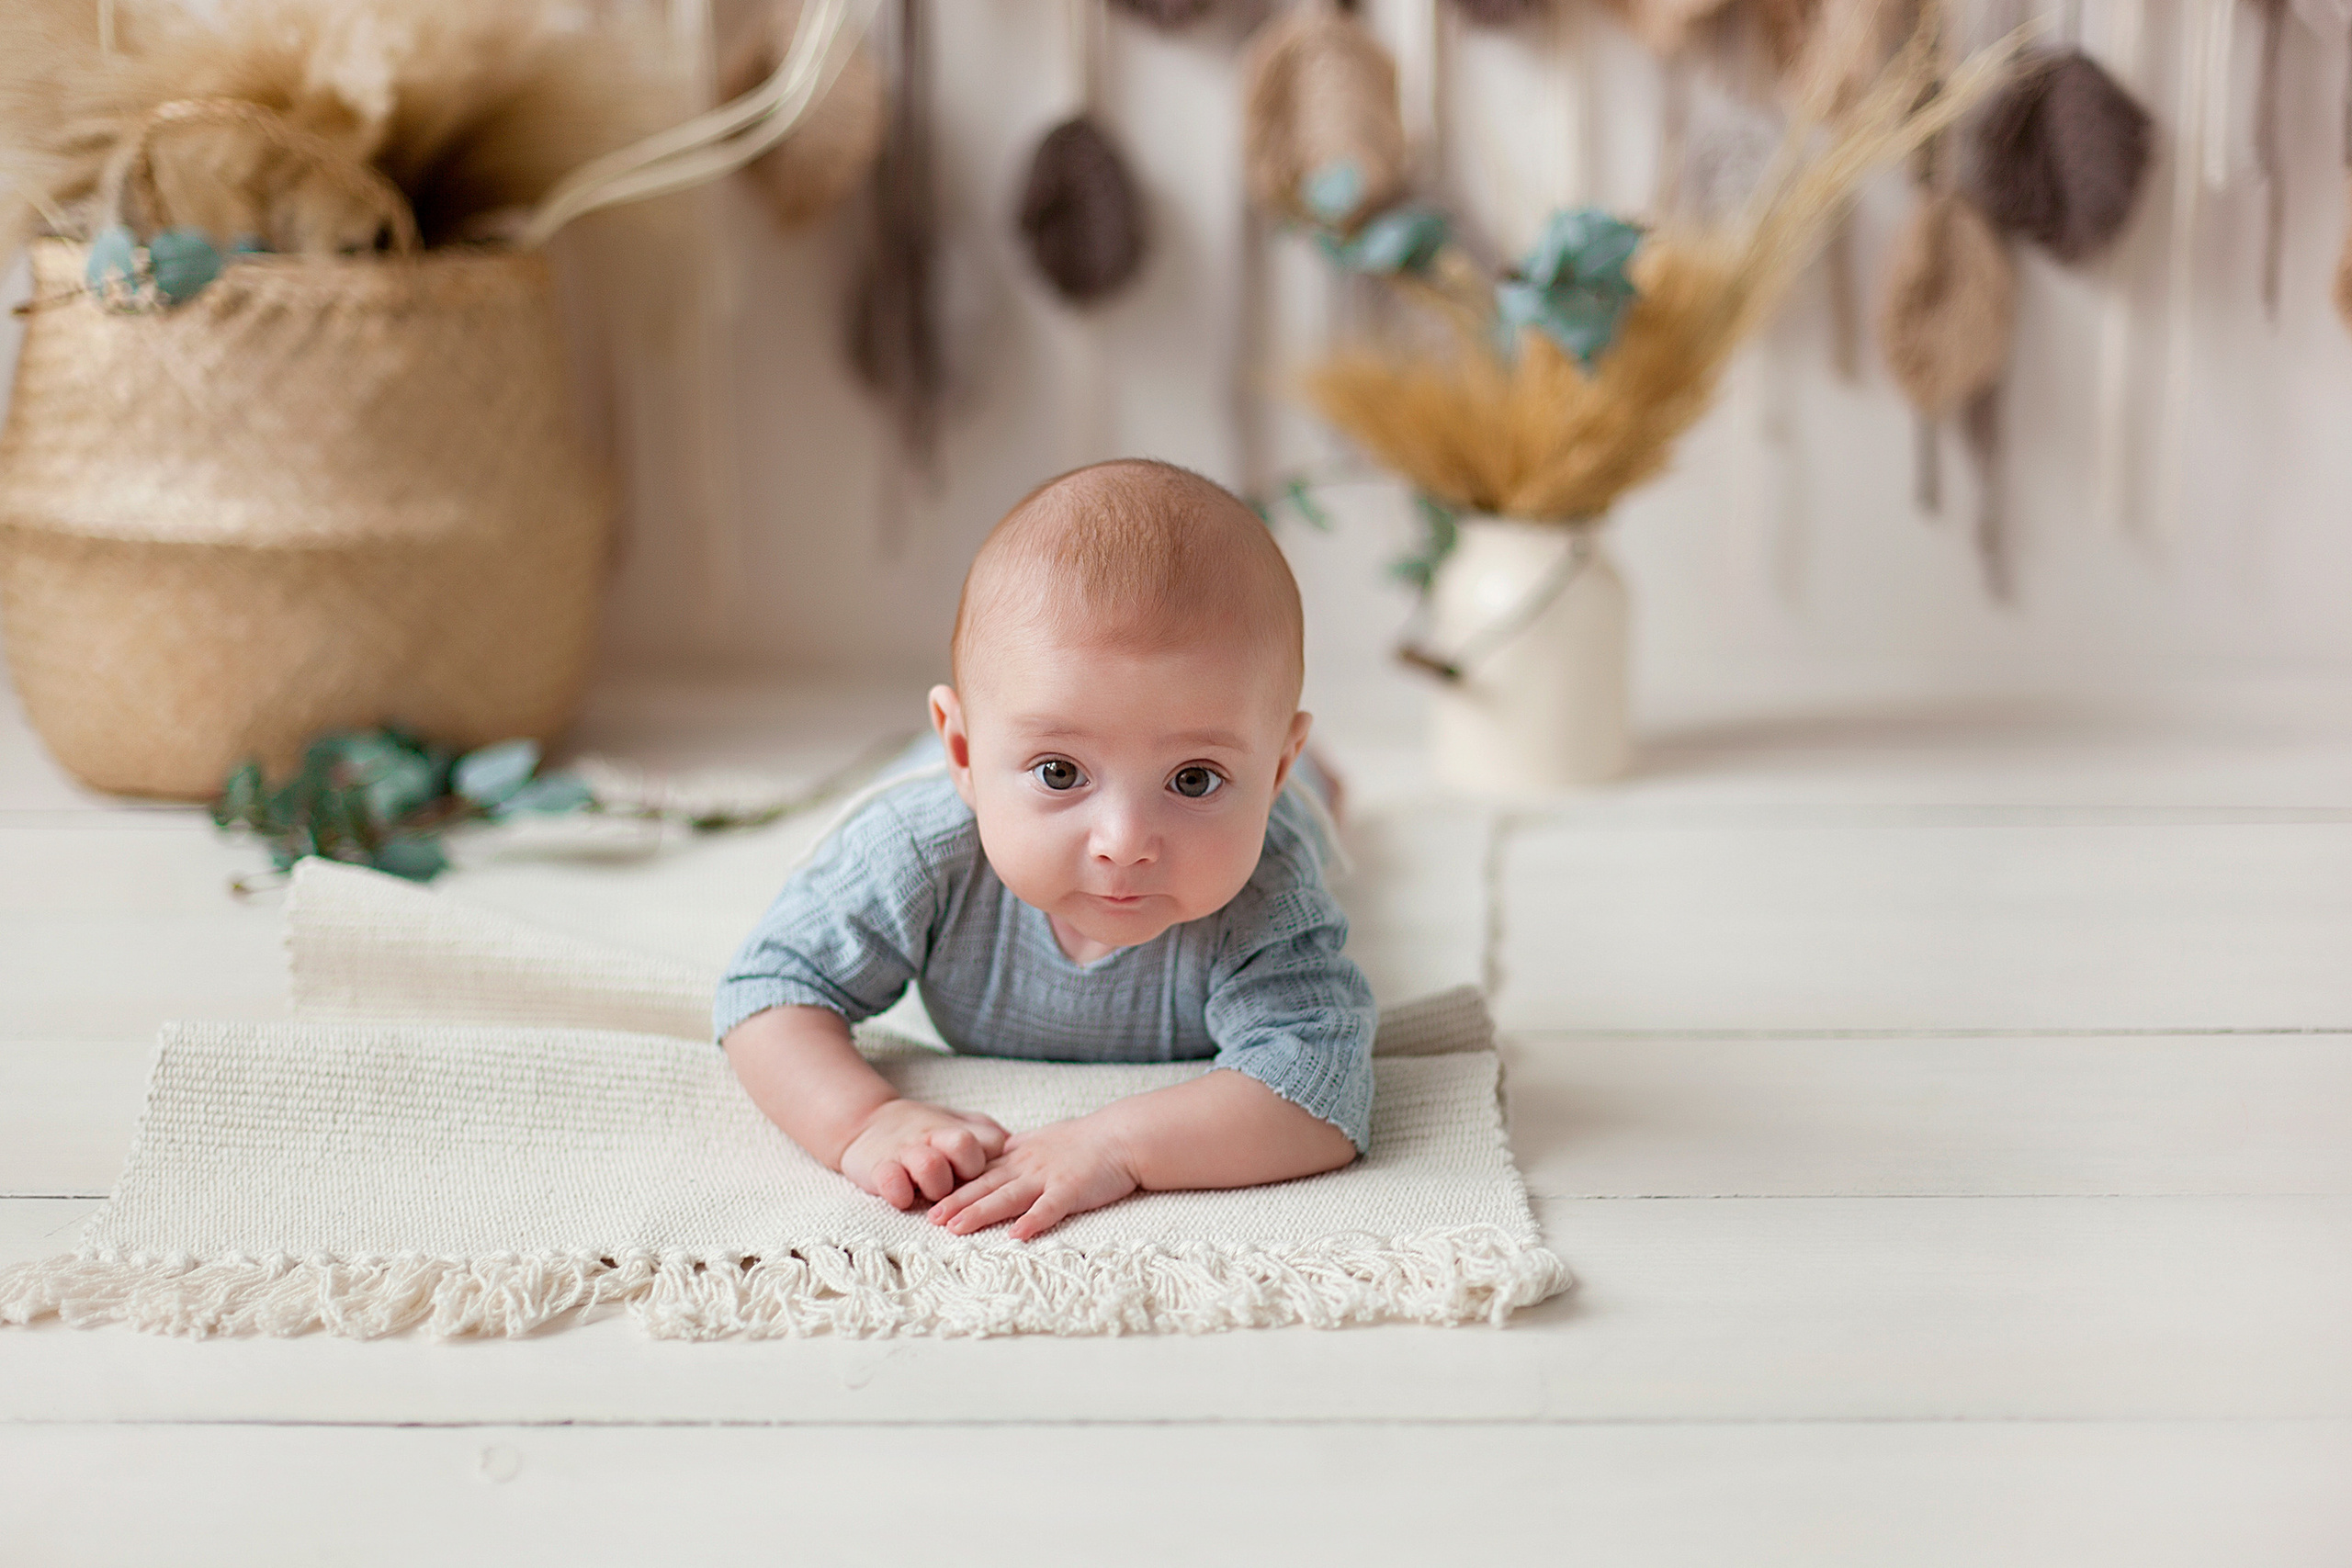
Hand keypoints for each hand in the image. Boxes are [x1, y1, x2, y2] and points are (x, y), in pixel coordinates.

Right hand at [837, 1099, 1008, 1210]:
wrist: (869, 1123)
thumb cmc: (927, 1132)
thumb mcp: (959, 1124)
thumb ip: (987, 1134)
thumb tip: (1022, 1144)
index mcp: (958, 1131)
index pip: (992, 1142)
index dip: (993, 1160)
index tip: (988, 1173)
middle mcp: (934, 1138)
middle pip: (964, 1146)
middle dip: (967, 1170)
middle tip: (960, 1187)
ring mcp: (907, 1152)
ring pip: (930, 1165)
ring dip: (935, 1185)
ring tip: (930, 1195)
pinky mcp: (879, 1167)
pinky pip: (892, 1181)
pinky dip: (900, 1193)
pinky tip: (904, 1199)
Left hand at [925, 1114, 1140, 1240]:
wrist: (1122, 1136)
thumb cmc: (1086, 1141)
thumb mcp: (1044, 1139)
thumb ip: (1019, 1149)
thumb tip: (997, 1155)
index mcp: (1021, 1156)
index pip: (981, 1173)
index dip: (955, 1186)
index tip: (930, 1198)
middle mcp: (1028, 1165)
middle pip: (986, 1186)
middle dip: (956, 1202)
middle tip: (929, 1218)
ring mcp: (1048, 1177)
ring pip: (1008, 1196)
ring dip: (980, 1212)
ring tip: (956, 1228)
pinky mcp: (1071, 1189)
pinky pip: (1049, 1207)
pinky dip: (1032, 1221)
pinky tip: (1016, 1235)